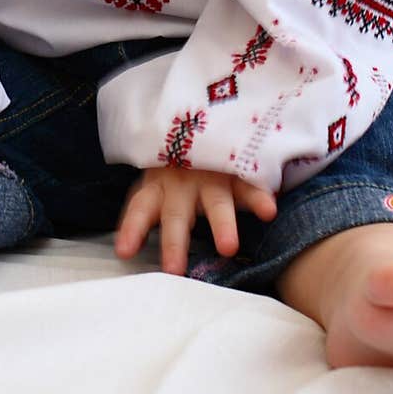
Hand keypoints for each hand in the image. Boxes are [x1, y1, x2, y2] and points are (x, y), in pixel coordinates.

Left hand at [115, 165, 276, 274]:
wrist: (203, 123)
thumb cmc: (176, 167)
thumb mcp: (156, 185)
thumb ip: (145, 215)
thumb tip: (125, 251)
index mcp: (159, 187)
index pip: (140, 207)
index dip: (132, 228)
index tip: (124, 251)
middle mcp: (183, 183)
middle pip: (176, 215)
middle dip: (175, 242)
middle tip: (174, 270)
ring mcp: (212, 176)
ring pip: (216, 202)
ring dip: (222, 224)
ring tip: (228, 248)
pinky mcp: (237, 170)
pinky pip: (249, 185)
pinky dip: (259, 199)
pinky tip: (269, 211)